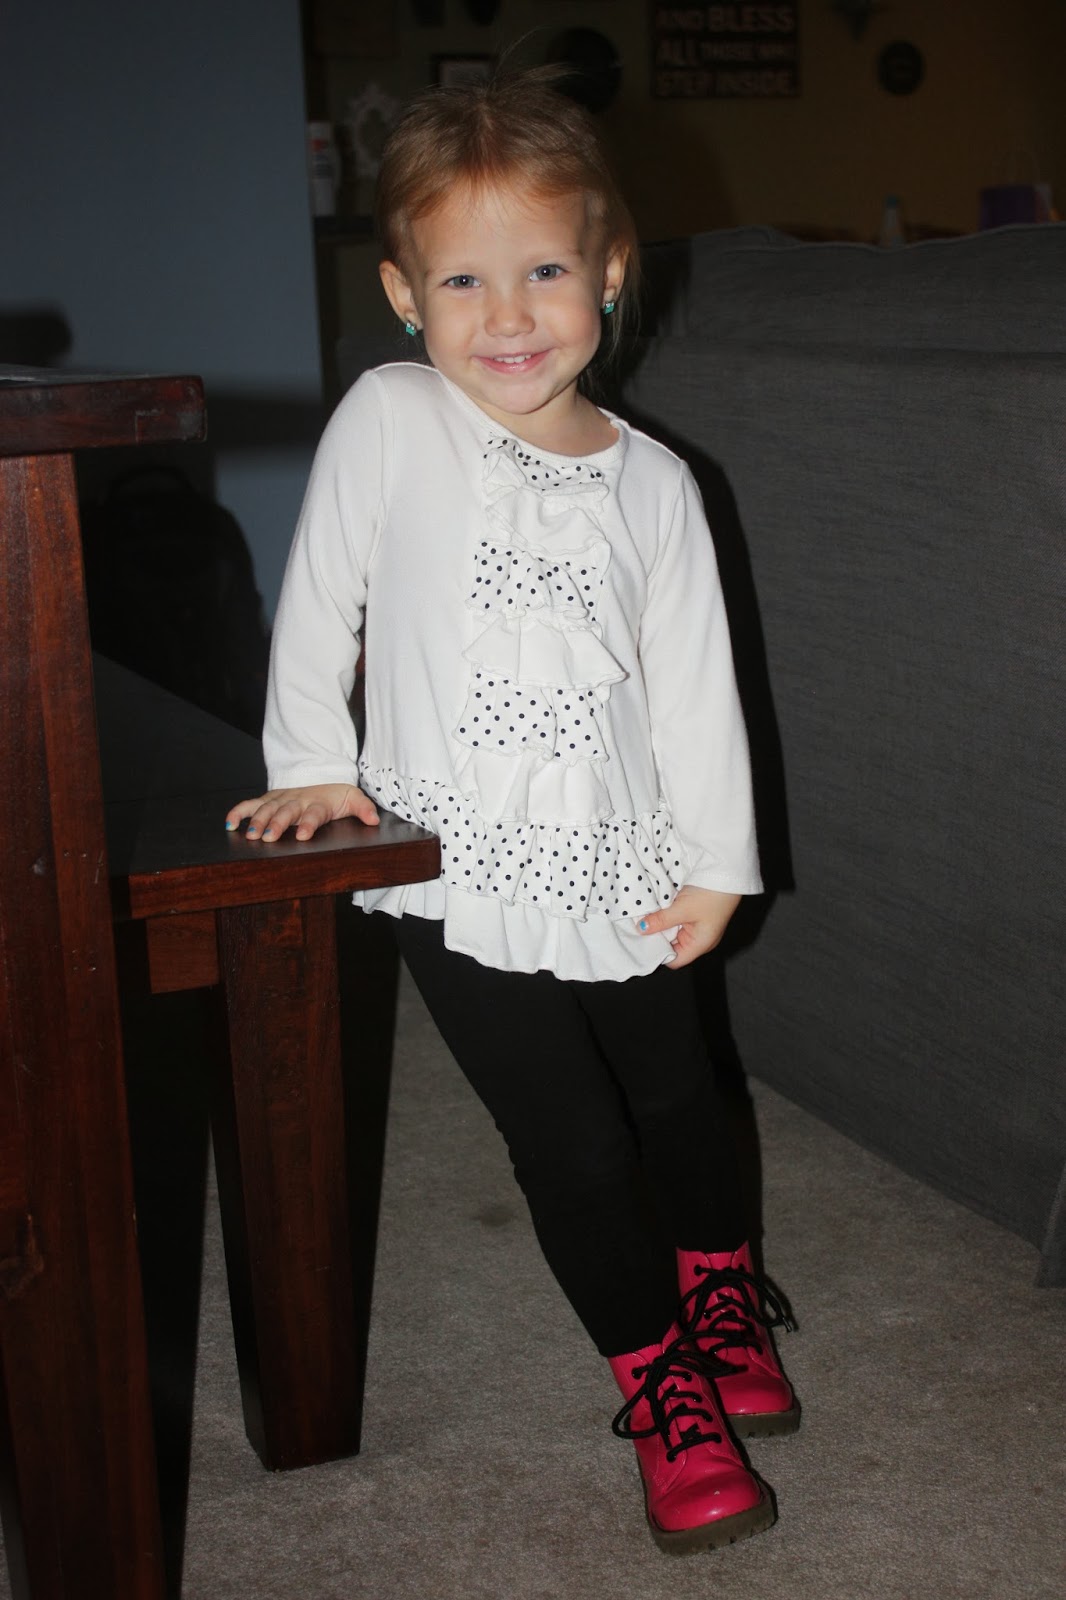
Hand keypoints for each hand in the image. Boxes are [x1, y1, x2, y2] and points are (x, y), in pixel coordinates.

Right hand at [224, 783, 378, 841]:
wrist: (321, 776)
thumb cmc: (335, 794)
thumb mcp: (353, 798)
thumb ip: (363, 809)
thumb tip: (373, 820)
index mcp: (318, 803)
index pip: (313, 813)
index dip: (307, 823)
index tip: (301, 835)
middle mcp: (297, 800)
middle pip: (285, 812)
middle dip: (276, 823)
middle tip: (267, 837)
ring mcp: (281, 799)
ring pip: (266, 808)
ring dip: (257, 820)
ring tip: (250, 835)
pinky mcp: (269, 799)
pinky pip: (251, 804)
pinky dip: (238, 812)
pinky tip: (229, 824)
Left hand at [637, 885, 740, 969]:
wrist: (727, 873)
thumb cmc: (711, 895)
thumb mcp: (682, 908)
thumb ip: (661, 921)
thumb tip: (641, 929)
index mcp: (700, 945)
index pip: (674, 960)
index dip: (658, 954)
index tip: (643, 942)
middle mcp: (699, 939)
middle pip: (673, 946)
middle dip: (657, 937)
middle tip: (640, 927)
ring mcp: (698, 926)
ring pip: (673, 931)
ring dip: (661, 924)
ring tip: (646, 917)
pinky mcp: (696, 914)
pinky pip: (678, 920)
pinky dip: (668, 916)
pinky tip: (658, 909)